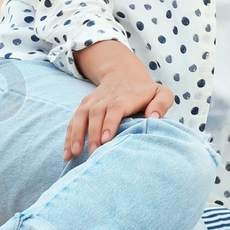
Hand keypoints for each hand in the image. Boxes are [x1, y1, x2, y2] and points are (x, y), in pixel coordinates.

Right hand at [65, 42, 173, 159]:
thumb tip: (153, 117)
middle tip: (94, 153)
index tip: (106, 139)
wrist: (124, 74)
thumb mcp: (161, 92)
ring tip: (75, 154)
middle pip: (96, 114)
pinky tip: (68, 154)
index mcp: (126, 97)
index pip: (115, 108)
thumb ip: (162, 103)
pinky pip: (73, 121)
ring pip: (81, 116)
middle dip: (92, 134)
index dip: (109, 122)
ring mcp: (93, 102)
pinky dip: (69, 137)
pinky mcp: (84, 106)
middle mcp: (106, 98)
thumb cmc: (146, 91)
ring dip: (77, 135)